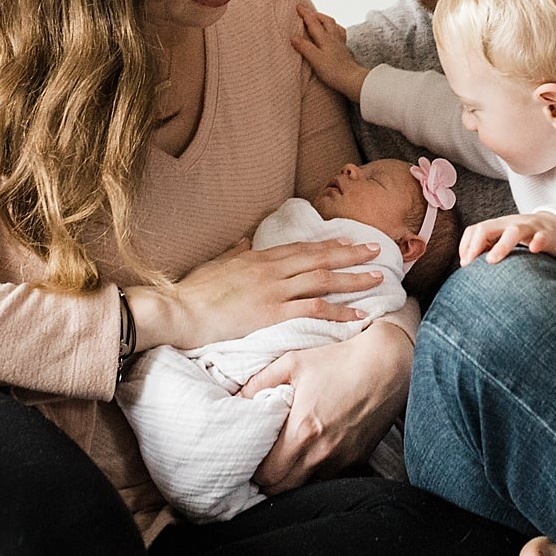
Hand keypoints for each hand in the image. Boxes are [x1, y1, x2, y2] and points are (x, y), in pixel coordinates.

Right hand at [131, 238, 381, 351]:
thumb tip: (245, 242)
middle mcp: (271, 269)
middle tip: (378, 251)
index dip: (329, 245)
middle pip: (320, 258)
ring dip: (354, 279)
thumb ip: (234, 253)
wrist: (178, 311)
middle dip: (351, 254)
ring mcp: (274, 290)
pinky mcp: (272, 313)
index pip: (302, 248)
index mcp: (259, 257)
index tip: (349, 243)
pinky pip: (314, 309)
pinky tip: (358, 314)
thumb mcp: (216, 264)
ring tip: (377, 279)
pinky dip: (340, 310)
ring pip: (324, 280)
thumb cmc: (193, 291)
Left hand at [242, 321, 410, 492]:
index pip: (266, 475)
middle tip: (265, 459)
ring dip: (294, 477)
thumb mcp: (293, 362)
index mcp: (302, 432)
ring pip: (306, 486)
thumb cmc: (339, 360)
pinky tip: (315, 450)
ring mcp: (342, 460)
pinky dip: (318, 470)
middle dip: (269, 479)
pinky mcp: (358, 459)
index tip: (253, 455)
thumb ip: (258, 382)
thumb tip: (236, 399)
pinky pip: (330, 477)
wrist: (388, 364)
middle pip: (283, 489)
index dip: (254, 469)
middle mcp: (322, 454)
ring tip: (289, 455)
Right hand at [291, 7, 367, 102]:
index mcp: (325, 39)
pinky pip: (339, 34)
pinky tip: (333, 33)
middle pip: (326, 20)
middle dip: (316, 14)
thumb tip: (294, 37)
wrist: (353, 80)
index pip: (314, 23)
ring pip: (334, 26)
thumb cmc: (334, 71)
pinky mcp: (344, 51)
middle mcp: (334, 38)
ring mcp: (340, 44)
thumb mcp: (315, 60)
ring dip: (325, 20)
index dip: (306, 14)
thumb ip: (305, 47)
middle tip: (307, 12)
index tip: (298, 6)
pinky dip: (334, 29)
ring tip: (319, 19)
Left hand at [459, 212, 555, 265]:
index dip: (466, 245)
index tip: (464, 264)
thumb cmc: (523, 240)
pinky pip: (541, 236)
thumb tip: (468, 270)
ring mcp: (528, 228)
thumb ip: (488, 252)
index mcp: (497, 227)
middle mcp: (509, 225)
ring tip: (491, 260)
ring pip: (513, 231)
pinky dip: (537, 242)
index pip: (475, 230)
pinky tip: (533, 250)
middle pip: (487, 228)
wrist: (554, 228)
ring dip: (500, 245)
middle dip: (475, 245)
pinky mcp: (546, 234)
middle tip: (470, 264)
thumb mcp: (503, 242)